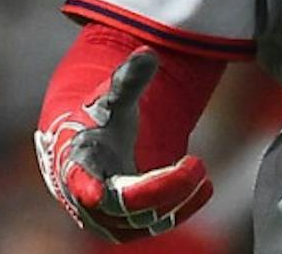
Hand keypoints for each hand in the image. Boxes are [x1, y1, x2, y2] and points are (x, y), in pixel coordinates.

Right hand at [35, 49, 212, 242]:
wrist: (88, 148)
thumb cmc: (98, 121)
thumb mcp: (109, 99)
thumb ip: (128, 80)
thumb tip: (148, 54)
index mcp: (77, 166)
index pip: (81, 183)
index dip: (88, 189)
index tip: (98, 192)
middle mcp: (89, 200)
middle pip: (128, 206)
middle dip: (166, 189)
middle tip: (198, 165)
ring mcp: (109, 218)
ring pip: (145, 221)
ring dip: (178, 202)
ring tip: (204, 178)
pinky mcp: (129, 226)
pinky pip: (156, 224)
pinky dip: (181, 209)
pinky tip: (204, 188)